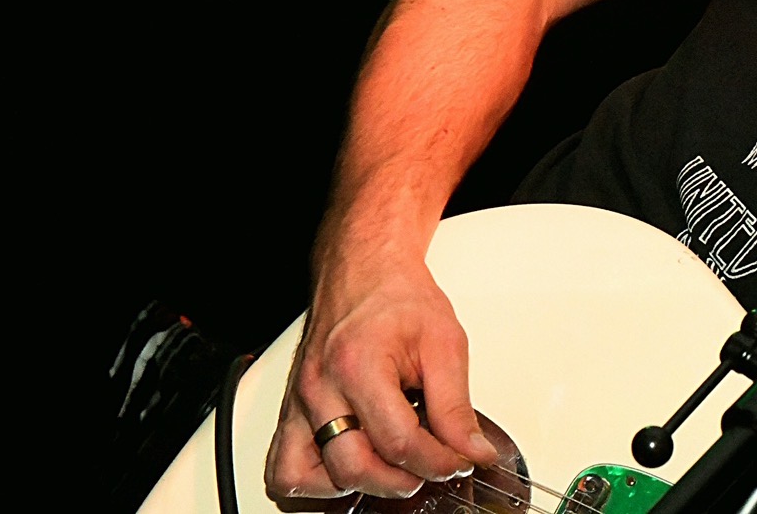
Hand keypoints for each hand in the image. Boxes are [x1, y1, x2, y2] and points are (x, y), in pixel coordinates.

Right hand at [265, 254, 500, 499]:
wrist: (364, 271)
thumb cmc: (398, 299)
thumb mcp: (444, 343)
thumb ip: (456, 405)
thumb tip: (472, 450)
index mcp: (358, 365)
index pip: (397, 442)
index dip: (438, 462)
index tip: (461, 461)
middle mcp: (319, 389)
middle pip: (352, 468)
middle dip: (402, 479)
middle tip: (433, 466)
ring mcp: (298, 404)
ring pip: (305, 478)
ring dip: (356, 484)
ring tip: (392, 466)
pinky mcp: (291, 414)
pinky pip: (283, 470)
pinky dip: (314, 483)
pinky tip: (352, 466)